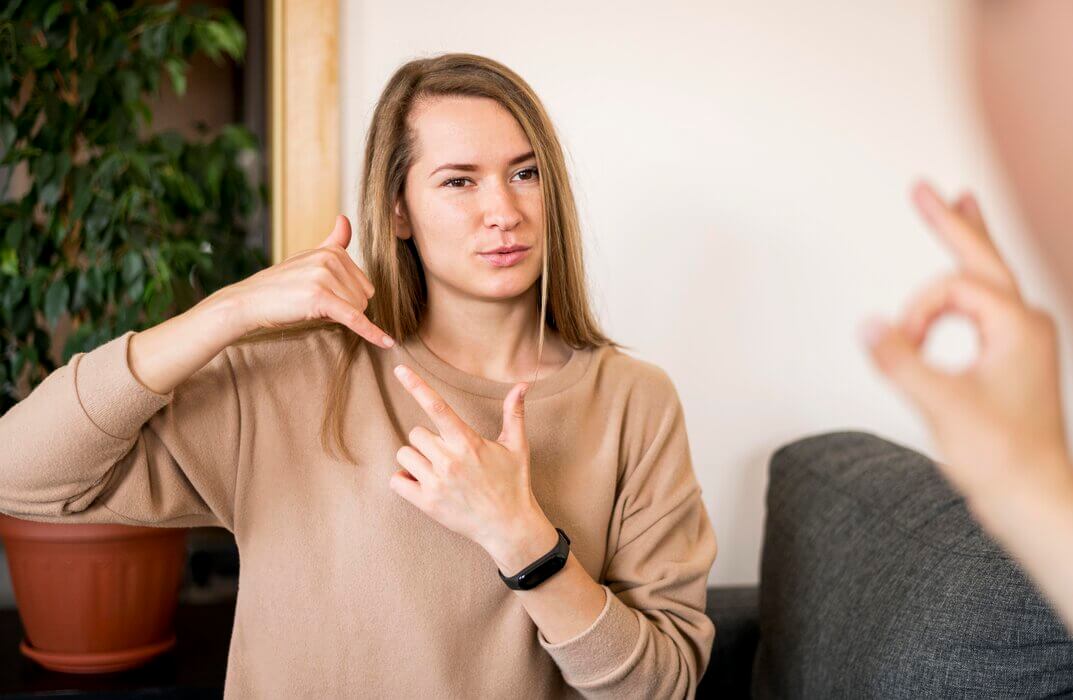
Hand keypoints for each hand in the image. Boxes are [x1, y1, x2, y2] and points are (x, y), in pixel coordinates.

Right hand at [208, 214, 393, 347]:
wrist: (250, 301)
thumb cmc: (281, 284)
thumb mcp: (308, 258)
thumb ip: (332, 242)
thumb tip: (345, 219)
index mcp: (333, 251)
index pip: (363, 284)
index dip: (347, 298)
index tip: (326, 298)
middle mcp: (331, 260)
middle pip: (364, 297)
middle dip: (345, 307)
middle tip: (315, 304)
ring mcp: (325, 277)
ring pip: (358, 309)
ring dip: (339, 317)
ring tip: (311, 309)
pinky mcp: (321, 298)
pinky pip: (354, 318)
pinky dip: (372, 333)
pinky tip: (387, 343)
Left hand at [389, 364, 557, 572]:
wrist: (509, 526)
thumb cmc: (514, 483)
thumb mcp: (517, 446)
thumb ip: (514, 413)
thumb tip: (522, 385)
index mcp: (468, 442)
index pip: (437, 406)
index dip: (416, 385)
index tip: (399, 369)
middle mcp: (449, 460)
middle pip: (416, 433)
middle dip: (428, 441)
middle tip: (447, 455)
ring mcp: (436, 482)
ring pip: (404, 454)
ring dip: (415, 459)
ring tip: (436, 470)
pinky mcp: (426, 503)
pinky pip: (397, 480)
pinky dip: (404, 479)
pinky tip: (421, 482)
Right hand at [862, 182, 1072, 507]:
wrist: (1035, 501)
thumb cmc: (1004, 460)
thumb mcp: (944, 407)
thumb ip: (902, 362)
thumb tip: (870, 325)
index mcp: (1018, 326)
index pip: (953, 290)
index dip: (917, 312)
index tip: (900, 346)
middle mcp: (1026, 326)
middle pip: (984, 258)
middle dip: (952, 222)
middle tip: (924, 188)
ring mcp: (1020, 343)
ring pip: (988, 278)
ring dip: (965, 246)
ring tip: (953, 208)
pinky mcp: (1010, 361)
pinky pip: (983, 308)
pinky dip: (960, 292)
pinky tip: (952, 289)